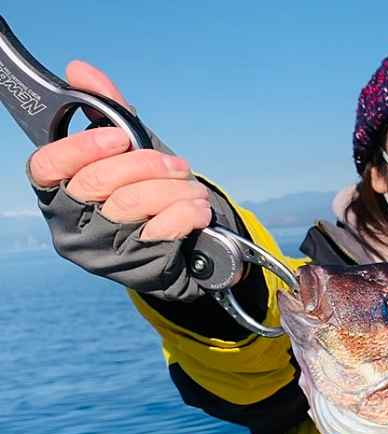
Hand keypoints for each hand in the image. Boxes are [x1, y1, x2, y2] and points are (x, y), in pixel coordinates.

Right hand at [28, 60, 211, 240]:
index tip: (120, 137)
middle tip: (176, 164)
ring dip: (173, 187)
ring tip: (192, 186)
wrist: (184, 244)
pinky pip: (161, 229)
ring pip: (132, 203)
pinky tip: (198, 208)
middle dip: (145, 164)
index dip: (82, 147)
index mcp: (59, 192)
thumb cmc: (146, 192)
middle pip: (98, 182)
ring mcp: (104, 249)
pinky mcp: (137, 266)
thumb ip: (106, 111)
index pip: (47, 166)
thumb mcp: (128, 151)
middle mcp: (73, 224)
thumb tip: (80, 71)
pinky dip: (187, 212)